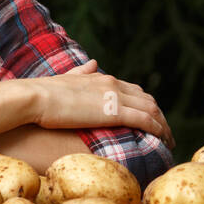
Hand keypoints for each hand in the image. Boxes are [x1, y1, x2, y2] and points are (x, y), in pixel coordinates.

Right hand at [37, 60, 174, 149]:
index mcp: (102, 78)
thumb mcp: (65, 79)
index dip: (144, 104)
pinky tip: (163, 140)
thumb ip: (81, 73)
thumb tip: (94, 63)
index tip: (151, 118)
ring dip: (164, 125)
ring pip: (152, 110)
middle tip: (165, 132)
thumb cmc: (42, 93)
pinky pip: (145, 121)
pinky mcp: (114, 112)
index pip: (133, 90)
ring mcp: (115, 97)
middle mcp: (113, 84)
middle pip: (147, 99)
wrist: (35, 97)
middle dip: (159, 116)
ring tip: (169, 141)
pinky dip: (158, 130)